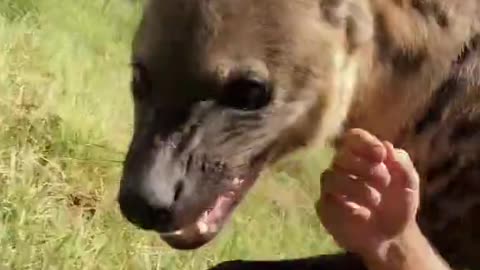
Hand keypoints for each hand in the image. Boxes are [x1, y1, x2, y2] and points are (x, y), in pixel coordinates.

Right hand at [315, 128, 419, 261]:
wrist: (392, 237)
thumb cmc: (398, 206)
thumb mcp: (410, 184)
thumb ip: (402, 163)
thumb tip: (386, 146)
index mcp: (362, 157)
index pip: (353, 138)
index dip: (364, 142)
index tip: (380, 156)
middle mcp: (343, 168)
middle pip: (341, 155)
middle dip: (365, 167)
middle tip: (385, 182)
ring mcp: (332, 188)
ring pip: (331, 176)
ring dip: (356, 187)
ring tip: (375, 200)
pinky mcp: (324, 207)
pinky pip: (325, 199)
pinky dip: (345, 206)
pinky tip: (360, 213)